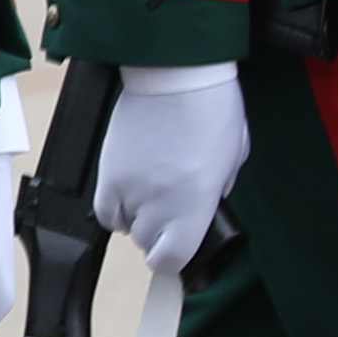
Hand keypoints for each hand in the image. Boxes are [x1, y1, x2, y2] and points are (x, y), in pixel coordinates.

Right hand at [95, 63, 248, 275]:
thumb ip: (216, 190)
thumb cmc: (211, 110)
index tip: (179, 252)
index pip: (171, 259)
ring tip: (153, 197)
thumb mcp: (232, 157)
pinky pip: (105, 211)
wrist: (173, 75)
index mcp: (194, 203)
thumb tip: (203, 203)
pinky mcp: (107, 173)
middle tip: (173, 213)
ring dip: (139, 219)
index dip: (174, 260)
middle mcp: (157, 203)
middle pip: (148, 243)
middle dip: (161, 235)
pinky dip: (116, 210)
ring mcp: (128, 189)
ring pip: (126, 228)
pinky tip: (130, 194)